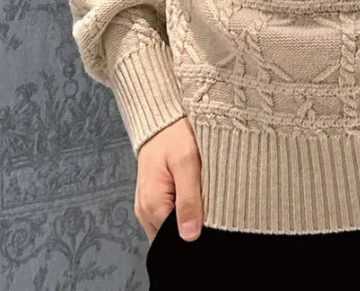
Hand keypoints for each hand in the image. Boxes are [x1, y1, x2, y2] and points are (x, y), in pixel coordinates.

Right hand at [135, 117, 203, 243]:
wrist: (161, 118)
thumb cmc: (173, 135)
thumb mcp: (187, 163)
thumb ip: (189, 200)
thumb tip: (190, 236)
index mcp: (152, 206)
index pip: (176, 240)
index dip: (196, 234)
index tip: (213, 221)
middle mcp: (146, 211)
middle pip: (173, 237)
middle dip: (192, 228)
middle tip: (210, 207)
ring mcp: (148, 207)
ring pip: (172, 227)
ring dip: (189, 217)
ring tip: (202, 196)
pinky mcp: (154, 200)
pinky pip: (169, 216)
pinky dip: (183, 209)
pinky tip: (194, 194)